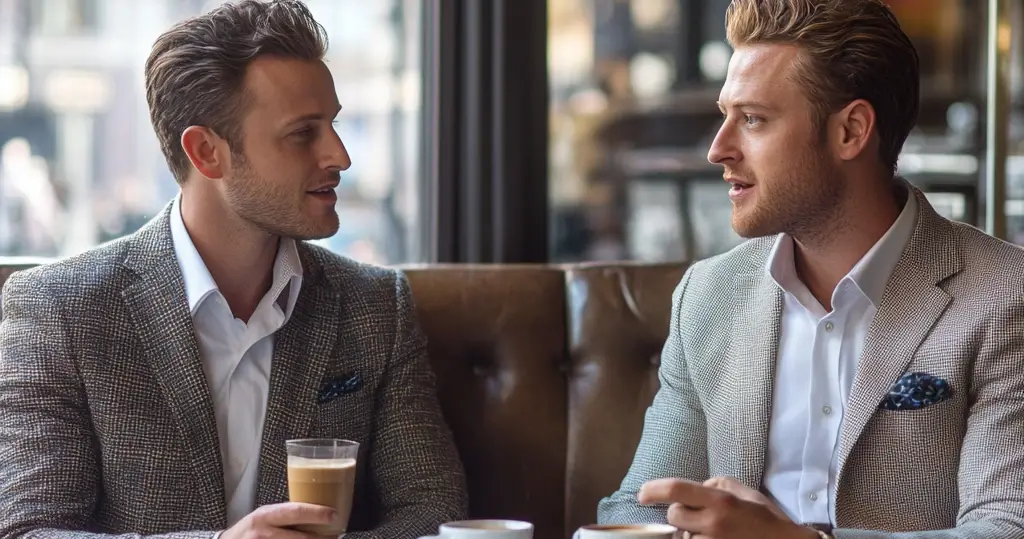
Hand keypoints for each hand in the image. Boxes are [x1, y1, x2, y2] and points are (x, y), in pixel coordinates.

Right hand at [220, 502, 339, 538]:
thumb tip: (316, 512)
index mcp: (266, 515)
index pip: (296, 511)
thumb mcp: (264, 516)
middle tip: (335, 535)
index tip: (334, 515)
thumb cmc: (249, 530)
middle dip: (322, 537)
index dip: (318, 513)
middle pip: (302, 537)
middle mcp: (264, 532)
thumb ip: (285, 515)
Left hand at [637, 477, 817, 538]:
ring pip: (682, 535)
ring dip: (690, 532)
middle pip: (674, 515)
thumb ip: (714, 485)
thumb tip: (693, 489)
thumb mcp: (743, 492)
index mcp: (720, 501)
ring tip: (714, 531)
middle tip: (698, 514)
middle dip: (680, 513)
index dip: (654, 489)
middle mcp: (713, 524)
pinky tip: (714, 537)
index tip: (642, 493)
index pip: (676, 490)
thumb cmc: (765, 518)